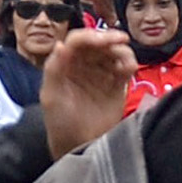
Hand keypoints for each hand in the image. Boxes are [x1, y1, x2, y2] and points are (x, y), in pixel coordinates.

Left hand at [38, 27, 134, 156]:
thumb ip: (54, 69)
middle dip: (109, 38)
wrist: (79, 146)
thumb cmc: (60, 123)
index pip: (77, 41)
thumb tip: (61, 44)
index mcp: (65, 63)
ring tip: (125, 63)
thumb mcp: (51, 97)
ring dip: (121, 50)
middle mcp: (83, 64)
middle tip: (122, 40)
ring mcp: (101, 72)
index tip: (104, 40)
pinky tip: (129, 69)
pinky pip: (125, 66)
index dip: (91, 36)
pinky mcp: (117, 83)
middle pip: (98, 42)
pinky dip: (129, 63)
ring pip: (114, 51)